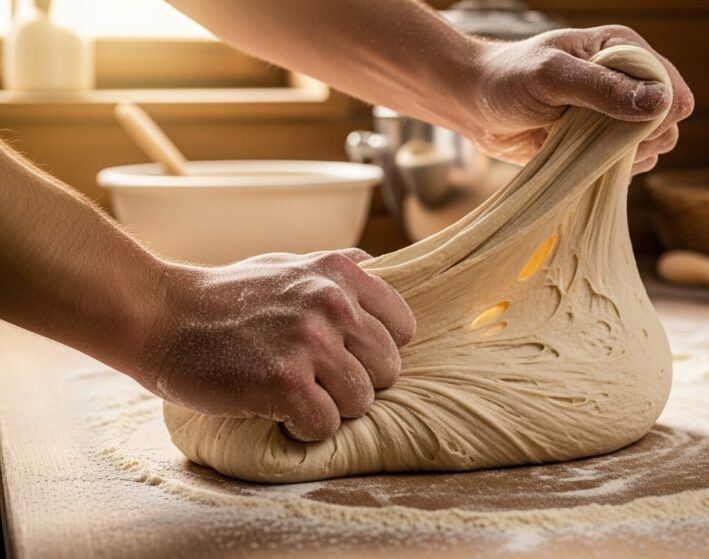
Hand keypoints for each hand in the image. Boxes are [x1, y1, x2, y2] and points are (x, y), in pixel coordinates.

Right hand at [139, 249, 415, 441]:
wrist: (161, 316)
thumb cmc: (227, 296)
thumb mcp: (289, 264)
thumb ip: (336, 269)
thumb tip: (377, 265)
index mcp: (341, 273)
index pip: (403, 328)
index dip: (376, 349)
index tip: (345, 355)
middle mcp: (333, 303)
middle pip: (387, 369)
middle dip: (356, 382)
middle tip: (315, 379)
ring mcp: (309, 342)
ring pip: (361, 402)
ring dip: (330, 408)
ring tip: (294, 393)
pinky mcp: (283, 382)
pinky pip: (326, 426)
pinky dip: (304, 428)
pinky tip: (278, 410)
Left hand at [466, 25, 693, 174]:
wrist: (474, 104)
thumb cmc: (507, 80)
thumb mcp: (552, 77)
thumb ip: (603, 89)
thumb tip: (660, 102)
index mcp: (624, 51)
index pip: (673, 91)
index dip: (655, 115)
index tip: (616, 124)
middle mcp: (627, 83)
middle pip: (668, 126)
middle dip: (637, 140)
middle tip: (592, 136)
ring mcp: (615, 117)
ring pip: (651, 151)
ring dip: (621, 157)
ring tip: (578, 144)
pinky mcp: (600, 145)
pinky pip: (627, 167)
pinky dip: (609, 170)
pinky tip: (578, 158)